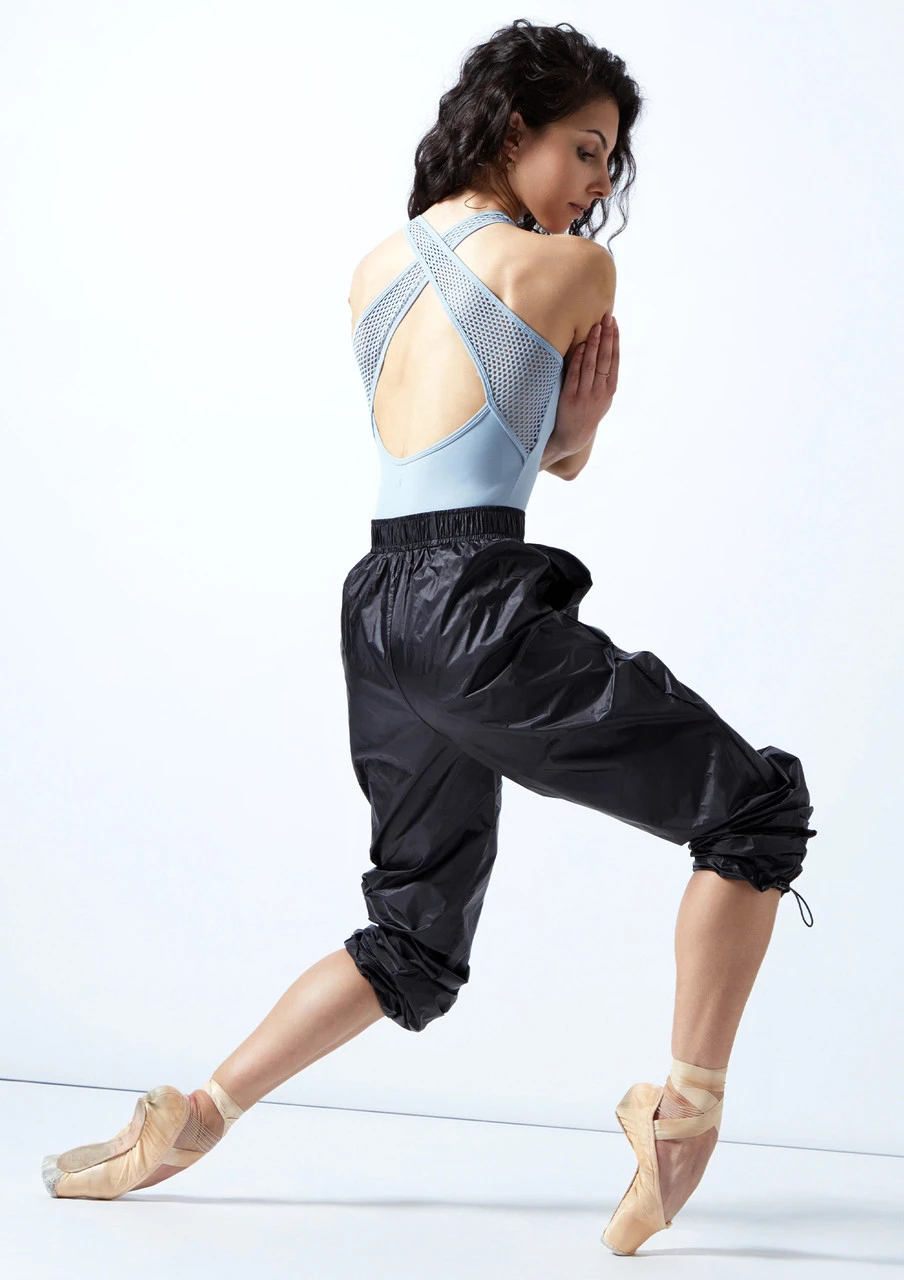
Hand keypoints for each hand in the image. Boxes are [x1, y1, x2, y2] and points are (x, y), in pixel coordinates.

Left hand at [553, 314, 619, 446]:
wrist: (573, 436)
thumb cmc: (588, 413)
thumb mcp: (603, 399)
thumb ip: (606, 379)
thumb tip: (608, 353)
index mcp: (610, 390)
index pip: (615, 360)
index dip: (615, 340)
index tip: (614, 323)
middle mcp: (600, 391)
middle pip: (606, 359)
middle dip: (607, 336)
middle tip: (607, 317)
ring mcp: (586, 394)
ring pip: (592, 364)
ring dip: (595, 343)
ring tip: (595, 326)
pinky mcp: (570, 396)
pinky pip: (576, 373)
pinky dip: (580, 358)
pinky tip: (582, 344)